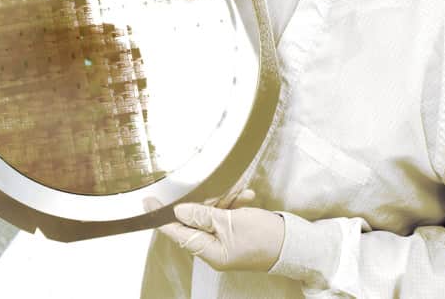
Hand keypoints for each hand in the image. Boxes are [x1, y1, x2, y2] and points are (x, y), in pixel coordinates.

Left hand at [148, 190, 284, 272]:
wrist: (297, 244)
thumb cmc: (264, 236)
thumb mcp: (230, 222)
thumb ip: (202, 215)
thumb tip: (178, 212)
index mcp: (210, 252)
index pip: (178, 233)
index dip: (162, 217)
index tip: (147, 201)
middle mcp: (215, 249)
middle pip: (196, 221)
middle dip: (206, 202)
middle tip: (218, 192)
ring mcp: (226, 242)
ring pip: (212, 215)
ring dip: (224, 201)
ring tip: (239, 194)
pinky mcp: (237, 234)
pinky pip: (227, 216)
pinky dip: (234, 205)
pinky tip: (246, 197)